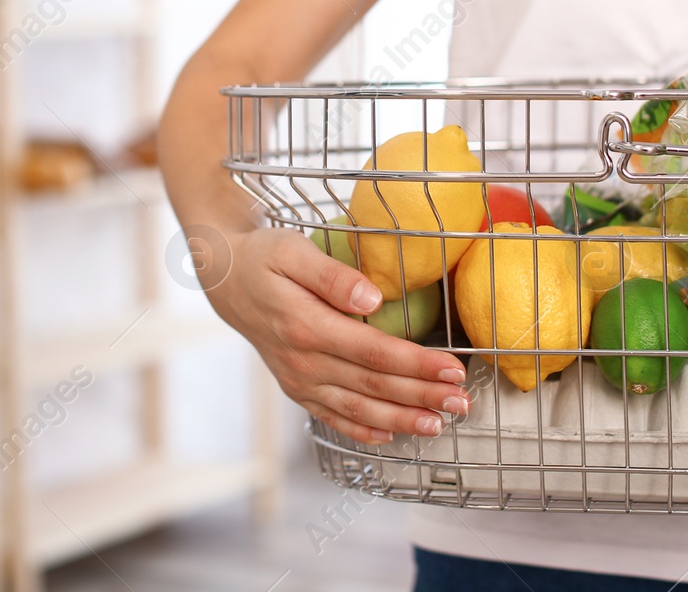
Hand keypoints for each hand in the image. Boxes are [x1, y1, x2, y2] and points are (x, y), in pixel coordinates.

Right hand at [193, 225, 470, 444]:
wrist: (224, 279)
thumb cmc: (263, 257)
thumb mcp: (291, 251)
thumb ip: (331, 275)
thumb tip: (372, 298)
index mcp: (305, 326)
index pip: (373, 352)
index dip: (416, 364)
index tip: (453, 368)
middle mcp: (302, 361)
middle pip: (373, 385)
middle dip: (422, 396)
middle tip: (463, 402)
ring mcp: (298, 380)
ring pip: (357, 408)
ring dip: (401, 419)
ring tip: (439, 425)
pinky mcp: (296, 388)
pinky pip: (332, 416)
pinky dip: (363, 429)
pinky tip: (390, 436)